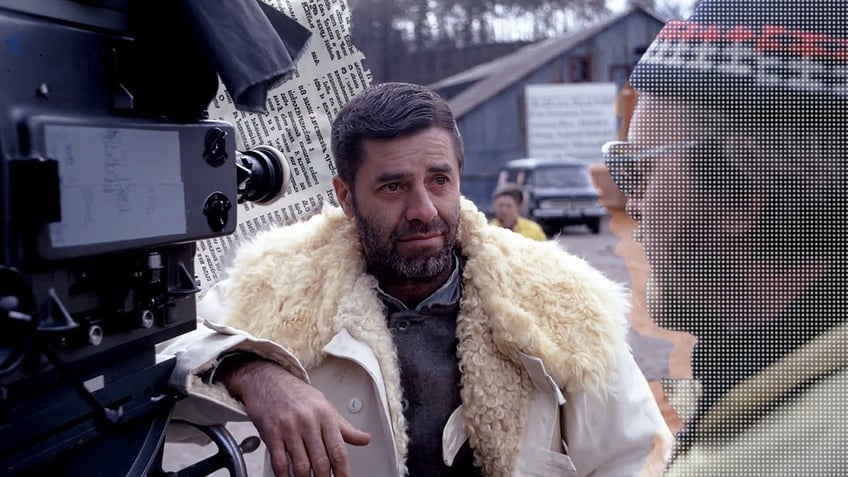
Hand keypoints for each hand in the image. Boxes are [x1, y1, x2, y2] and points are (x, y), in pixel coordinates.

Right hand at [219, 360, 371, 476]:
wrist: (268, 380)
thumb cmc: (298, 395)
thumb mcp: (325, 407)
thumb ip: (344, 428)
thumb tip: (365, 439)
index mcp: (325, 416)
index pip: (338, 450)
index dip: (343, 471)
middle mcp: (308, 422)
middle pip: (321, 461)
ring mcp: (289, 428)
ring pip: (301, 464)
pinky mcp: (272, 433)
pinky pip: (279, 461)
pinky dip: (284, 475)